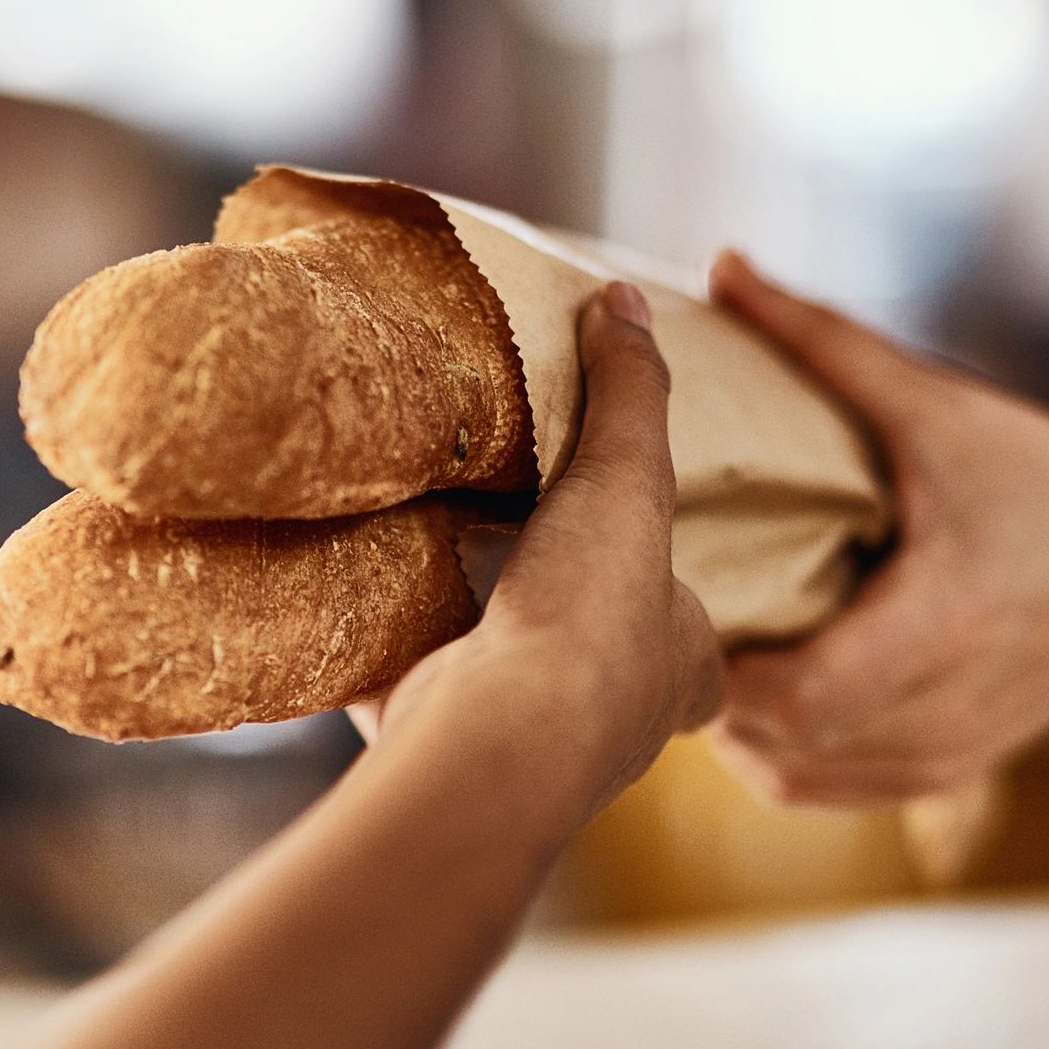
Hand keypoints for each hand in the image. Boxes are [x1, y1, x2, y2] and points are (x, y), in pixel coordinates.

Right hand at [350, 281, 720, 821]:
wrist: (499, 741)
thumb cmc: (593, 617)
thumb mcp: (627, 478)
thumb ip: (630, 392)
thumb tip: (627, 300)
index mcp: (682, 672)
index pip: (699, 639)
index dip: (675, 602)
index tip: (634, 561)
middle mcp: (613, 726)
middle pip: (594, 661)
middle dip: (560, 613)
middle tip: (516, 545)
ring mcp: (523, 749)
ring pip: (499, 682)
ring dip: (469, 632)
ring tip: (430, 548)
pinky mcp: (435, 746)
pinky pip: (405, 690)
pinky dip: (379, 651)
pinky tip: (350, 596)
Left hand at [708, 252, 1048, 804]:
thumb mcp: (945, 411)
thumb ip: (827, 343)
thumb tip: (725, 267)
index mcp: (938, 626)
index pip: (794, 696)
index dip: (718, 661)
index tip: (671, 595)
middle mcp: (936, 711)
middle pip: (771, 741)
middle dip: (705, 680)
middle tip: (659, 608)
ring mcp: (937, 757)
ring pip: (785, 777)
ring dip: (732, 720)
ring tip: (700, 641)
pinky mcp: (939, 773)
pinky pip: (821, 787)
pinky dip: (774, 748)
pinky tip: (753, 683)